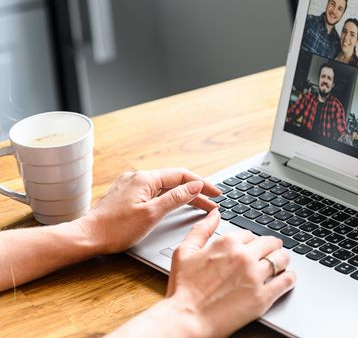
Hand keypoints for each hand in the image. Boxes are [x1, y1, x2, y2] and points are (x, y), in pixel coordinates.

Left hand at [76, 168, 220, 254]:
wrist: (86, 237)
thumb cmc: (116, 229)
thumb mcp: (152, 214)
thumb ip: (176, 198)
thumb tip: (195, 186)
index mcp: (145, 178)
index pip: (182, 175)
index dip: (202, 184)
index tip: (216, 194)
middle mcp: (138, 177)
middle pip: (174, 181)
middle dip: (195, 192)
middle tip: (212, 204)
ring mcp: (131, 185)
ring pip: (164, 187)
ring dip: (183, 196)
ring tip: (200, 206)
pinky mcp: (126, 195)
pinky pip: (154, 192)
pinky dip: (169, 199)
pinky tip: (175, 206)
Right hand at [165, 210, 295, 337]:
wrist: (186, 320)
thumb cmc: (183, 289)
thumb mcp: (184, 252)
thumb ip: (202, 229)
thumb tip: (215, 213)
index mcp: (227, 243)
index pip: (250, 234)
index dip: (251, 241)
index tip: (252, 247)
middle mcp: (244, 256)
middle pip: (270, 243)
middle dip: (272, 246)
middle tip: (273, 250)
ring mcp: (255, 276)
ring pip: (281, 259)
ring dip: (283, 259)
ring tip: (281, 263)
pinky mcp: (262, 296)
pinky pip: (286, 281)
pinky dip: (289, 277)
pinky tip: (287, 278)